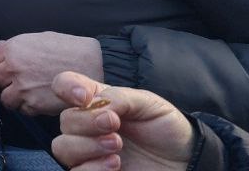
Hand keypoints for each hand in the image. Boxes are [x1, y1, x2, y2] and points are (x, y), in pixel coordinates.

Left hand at [0, 32, 104, 116]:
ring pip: (6, 98)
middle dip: (8, 81)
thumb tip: (0, 46)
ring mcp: (22, 87)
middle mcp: (14, 67)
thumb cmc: (70, 49)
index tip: (12, 68)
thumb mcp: (42, 38)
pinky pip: (23, 110)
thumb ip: (18, 46)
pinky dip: (30, 107)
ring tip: (32, 93)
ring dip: (16, 97)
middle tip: (24, 81)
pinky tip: (42, 100)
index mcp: (14, 48)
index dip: (4, 64)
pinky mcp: (34, 104)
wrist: (94, 64)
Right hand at [51, 72, 194, 170]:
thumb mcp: (148, 103)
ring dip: (87, 145)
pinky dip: (91, 167)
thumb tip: (91, 103)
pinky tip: (114, 164)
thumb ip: (118, 97)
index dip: (66, 87)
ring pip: (62, 147)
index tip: (84, 97)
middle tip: (113, 124)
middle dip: (86, 121)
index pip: (64, 86)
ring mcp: (89, 152)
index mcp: (97, 102)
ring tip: (116, 146)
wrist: (186, 161)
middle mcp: (88, 126)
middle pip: (64, 120)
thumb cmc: (167, 129)